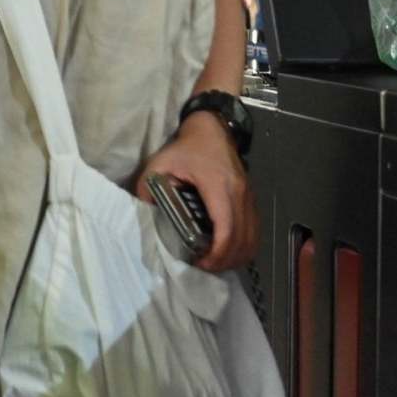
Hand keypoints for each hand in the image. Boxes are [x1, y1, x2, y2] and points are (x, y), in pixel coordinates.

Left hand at [138, 112, 257, 271]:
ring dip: (237, 256)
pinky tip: (227, 252)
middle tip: (204, 267)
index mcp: (218, 187)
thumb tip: (142, 214)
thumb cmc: (187, 148)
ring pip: (253, 238)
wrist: (213, 129)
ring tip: (215, 263)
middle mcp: (239, 195)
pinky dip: (244, 246)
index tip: (200, 262)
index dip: (216, 253)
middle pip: (242, 239)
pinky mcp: (251, 200)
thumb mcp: (160, 164)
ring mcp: (249, 198)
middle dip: (225, 261)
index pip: (226, 228)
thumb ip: (147, 188)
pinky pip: (255, 230)